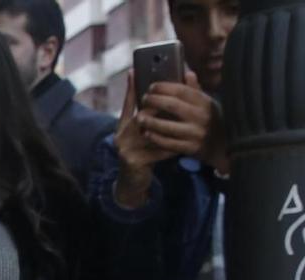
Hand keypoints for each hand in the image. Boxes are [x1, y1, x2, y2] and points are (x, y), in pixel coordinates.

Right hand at [112, 73, 170, 202]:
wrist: (131, 184)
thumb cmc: (140, 156)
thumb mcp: (140, 136)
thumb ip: (147, 119)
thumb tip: (159, 96)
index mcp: (122, 126)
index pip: (127, 103)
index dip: (130, 87)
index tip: (134, 70)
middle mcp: (121, 135)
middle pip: (141, 116)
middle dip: (158, 108)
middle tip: (174, 101)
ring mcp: (126, 149)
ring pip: (151, 133)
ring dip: (168, 128)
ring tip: (184, 122)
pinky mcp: (134, 161)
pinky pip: (157, 152)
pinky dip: (170, 148)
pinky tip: (181, 145)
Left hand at [139, 71, 224, 168]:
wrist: (224, 146)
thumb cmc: (212, 121)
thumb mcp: (208, 103)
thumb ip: (195, 90)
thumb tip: (187, 73)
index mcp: (204, 102)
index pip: (181, 90)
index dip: (164, 87)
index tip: (151, 87)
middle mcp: (200, 116)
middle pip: (172, 106)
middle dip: (154, 101)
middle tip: (144, 100)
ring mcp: (195, 133)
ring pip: (168, 126)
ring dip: (151, 122)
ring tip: (140, 118)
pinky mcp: (190, 148)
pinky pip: (169, 143)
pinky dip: (156, 138)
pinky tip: (147, 133)